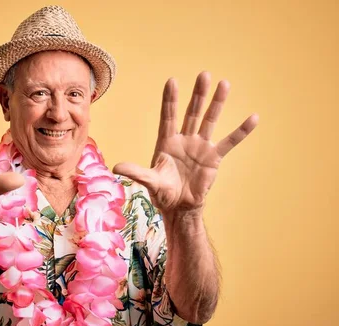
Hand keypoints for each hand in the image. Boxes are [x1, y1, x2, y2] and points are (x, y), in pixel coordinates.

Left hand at [113, 72, 258, 212]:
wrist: (179, 207)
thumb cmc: (162, 193)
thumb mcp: (149, 181)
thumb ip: (136, 172)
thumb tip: (116, 167)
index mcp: (166, 143)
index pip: (168, 116)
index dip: (170, 100)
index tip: (172, 81)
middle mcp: (184, 140)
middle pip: (192, 113)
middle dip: (197, 95)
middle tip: (204, 74)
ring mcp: (200, 147)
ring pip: (209, 121)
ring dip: (217, 103)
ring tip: (224, 84)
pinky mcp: (214, 158)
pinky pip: (230, 142)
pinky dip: (241, 131)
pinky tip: (253, 118)